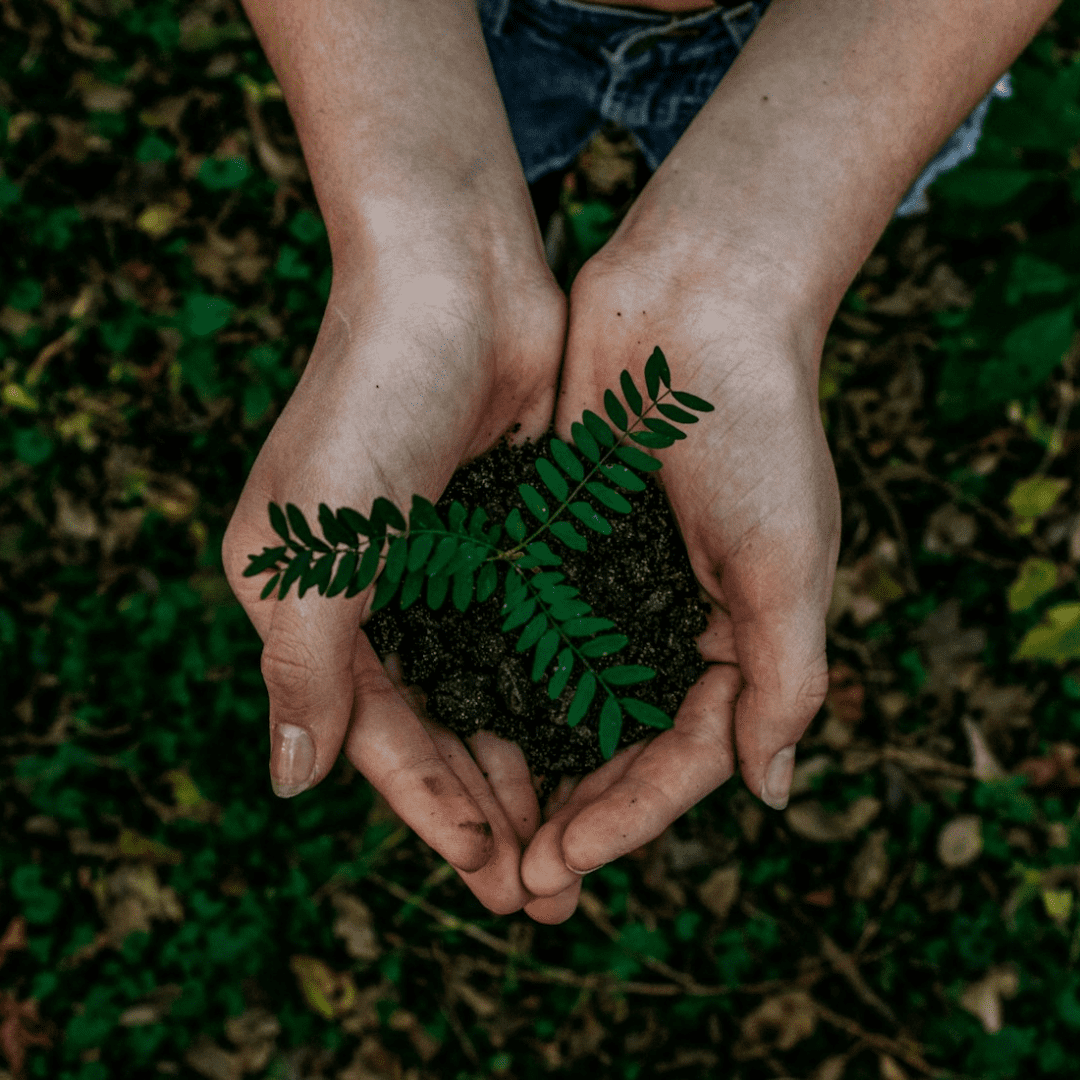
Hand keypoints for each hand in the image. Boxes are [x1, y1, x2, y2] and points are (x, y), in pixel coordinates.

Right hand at [222, 230, 569, 905]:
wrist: (453, 280)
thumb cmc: (371, 402)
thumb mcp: (316, 544)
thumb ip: (303, 665)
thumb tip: (290, 783)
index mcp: (312, 604)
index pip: (375, 735)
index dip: (432, 809)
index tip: (492, 873)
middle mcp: (377, 595)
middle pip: (437, 728)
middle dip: (489, 808)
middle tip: (545, 889)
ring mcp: (447, 567)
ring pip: (491, 692)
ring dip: (530, 762)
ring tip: (578, 837)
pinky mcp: (509, 536)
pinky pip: (534, 634)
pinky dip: (560, 689)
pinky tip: (600, 739)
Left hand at [519, 234, 842, 919]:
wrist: (696, 305)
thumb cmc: (758, 428)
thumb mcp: (790, 561)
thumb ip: (786, 678)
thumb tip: (770, 792)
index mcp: (736, 640)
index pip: (682, 757)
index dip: (627, 817)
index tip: (562, 862)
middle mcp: (667, 623)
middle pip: (615, 745)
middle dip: (570, 812)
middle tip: (513, 880)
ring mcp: (608, 585)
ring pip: (560, 698)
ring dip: (524, 762)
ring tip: (476, 827)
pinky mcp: (556, 542)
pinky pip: (522, 626)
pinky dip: (493, 676)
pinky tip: (450, 722)